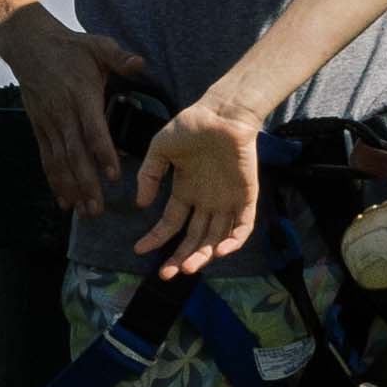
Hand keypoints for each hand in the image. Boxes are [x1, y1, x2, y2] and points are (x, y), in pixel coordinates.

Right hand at [0, 18, 144, 224]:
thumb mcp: (97, 45)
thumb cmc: (69, 47)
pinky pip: (46, 158)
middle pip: (74, 154)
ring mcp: (49, 123)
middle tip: (97, 209)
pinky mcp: (39, 127)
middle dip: (85, 184)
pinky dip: (53, 180)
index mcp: (81, 95)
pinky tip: (63, 200)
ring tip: (82, 211)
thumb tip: (140, 63)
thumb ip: (119, 57)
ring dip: (70, 188)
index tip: (113, 176)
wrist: (29, 45)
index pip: (92, 129)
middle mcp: (63, 113)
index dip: (102, 153)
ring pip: (59, 161)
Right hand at [129, 106, 263, 278]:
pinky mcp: (246, 197)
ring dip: (202, 255)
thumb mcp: (160, 148)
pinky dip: (233, 241)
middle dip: (179, 258)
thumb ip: (149, 175)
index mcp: (185, 191)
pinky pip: (242, 225)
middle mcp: (206, 202)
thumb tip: (140, 204)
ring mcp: (227, 201)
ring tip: (188, 268)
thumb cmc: (192, 125)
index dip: (156, 239)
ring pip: (215, 238)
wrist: (223, 112)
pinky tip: (219, 251)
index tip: (140, 249)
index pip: (170, 224)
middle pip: (193, 239)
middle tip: (166, 274)